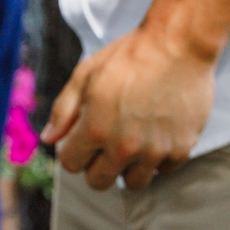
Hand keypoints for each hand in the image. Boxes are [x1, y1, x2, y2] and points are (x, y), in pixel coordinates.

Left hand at [44, 24, 216, 190]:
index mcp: (95, 128)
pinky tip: (154, 135)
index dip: (71, 151)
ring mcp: (154, 151)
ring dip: (127, 168)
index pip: (71, 164)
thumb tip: (48, 139)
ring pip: (133, 183)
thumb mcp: (85, 74)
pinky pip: (163, 171)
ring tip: (130, 142)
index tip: (80, 138)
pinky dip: (156, 160)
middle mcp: (124, 146)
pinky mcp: (181, 149)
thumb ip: (63, 110)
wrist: (178, 45)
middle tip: (103, 144)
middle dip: (95, 166)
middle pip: (99, 181)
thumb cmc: (128, 56)